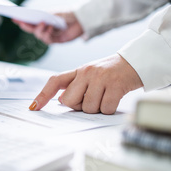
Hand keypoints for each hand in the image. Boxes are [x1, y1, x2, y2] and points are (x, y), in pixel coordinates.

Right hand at [12, 12, 83, 43]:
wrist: (82, 19)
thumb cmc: (69, 13)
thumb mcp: (54, 12)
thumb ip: (44, 15)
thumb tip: (33, 17)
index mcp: (44, 20)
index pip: (30, 22)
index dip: (22, 21)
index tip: (14, 18)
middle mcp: (46, 28)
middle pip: (32, 30)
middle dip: (26, 26)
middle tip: (22, 22)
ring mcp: (51, 35)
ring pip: (40, 36)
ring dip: (40, 30)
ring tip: (44, 23)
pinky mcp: (58, 40)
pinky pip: (49, 40)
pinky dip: (48, 33)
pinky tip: (51, 28)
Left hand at [28, 54, 142, 114]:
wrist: (136, 62)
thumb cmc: (112, 72)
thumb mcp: (91, 74)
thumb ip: (76, 85)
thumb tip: (62, 101)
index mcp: (79, 70)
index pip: (55, 81)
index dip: (42, 95)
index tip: (34, 107)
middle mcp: (87, 72)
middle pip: (69, 101)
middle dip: (79, 106)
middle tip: (92, 98)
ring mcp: (101, 78)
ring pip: (88, 108)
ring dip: (97, 108)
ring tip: (105, 95)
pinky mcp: (115, 86)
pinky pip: (105, 109)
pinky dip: (110, 109)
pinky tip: (114, 98)